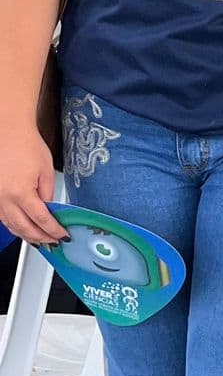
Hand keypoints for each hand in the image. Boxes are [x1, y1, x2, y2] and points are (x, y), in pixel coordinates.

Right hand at [0, 120, 67, 244]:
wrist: (7, 132)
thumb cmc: (26, 146)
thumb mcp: (46, 170)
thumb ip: (48, 193)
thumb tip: (49, 209)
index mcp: (20, 194)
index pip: (41, 220)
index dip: (53, 231)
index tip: (62, 236)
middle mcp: (4, 199)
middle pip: (23, 228)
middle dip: (40, 238)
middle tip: (53, 243)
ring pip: (10, 225)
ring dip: (25, 235)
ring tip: (40, 240)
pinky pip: (2, 217)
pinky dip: (13, 225)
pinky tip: (23, 228)